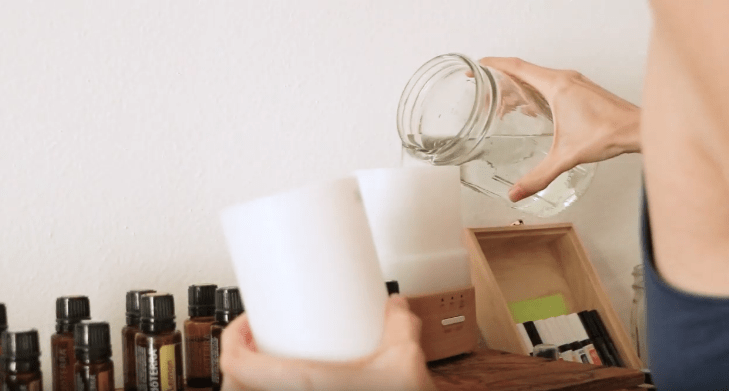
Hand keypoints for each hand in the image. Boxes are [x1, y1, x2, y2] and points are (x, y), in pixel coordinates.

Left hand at [220, 295, 437, 390]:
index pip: (238, 366)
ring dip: (251, 382)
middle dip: (240, 359)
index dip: (233, 339)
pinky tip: (287, 386)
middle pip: (235, 385)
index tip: (246, 323)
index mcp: (304, 386)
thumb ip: (398, 326)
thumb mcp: (404, 361)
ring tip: (269, 362)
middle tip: (255, 339)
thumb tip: (394, 306)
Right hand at [478, 57, 640, 201]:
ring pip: (537, 79)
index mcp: (556, 85)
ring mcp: (574, 83)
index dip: (494, 65)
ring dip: (518, 88)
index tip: (477, 66)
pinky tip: (532, 110)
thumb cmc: (610, 133)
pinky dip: (534, 93)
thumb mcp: (566, 157)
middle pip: (524, 72)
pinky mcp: (581, 91)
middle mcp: (564, 79)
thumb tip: (516, 192)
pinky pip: (550, 85)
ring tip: (503, 104)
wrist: (638, 129)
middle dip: (500, 80)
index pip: (517, 67)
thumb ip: (539, 176)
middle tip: (483, 89)